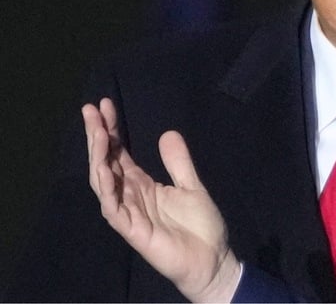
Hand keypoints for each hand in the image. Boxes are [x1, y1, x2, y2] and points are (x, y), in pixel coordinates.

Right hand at [83, 99, 241, 301]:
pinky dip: (106, 188)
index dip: (112, 130)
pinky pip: (113, 208)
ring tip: (97, 131)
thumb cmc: (201, 228)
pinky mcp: (132, 230)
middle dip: (98, 136)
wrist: (213, 260)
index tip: (105, 105)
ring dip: (98, 157)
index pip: (120, 153)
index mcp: (143, 185)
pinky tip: (104, 169)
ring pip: (104, 182)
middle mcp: (131, 196)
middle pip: (107, 162)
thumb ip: (178, 162)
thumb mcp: (192, 186)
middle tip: (91, 109)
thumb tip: (167, 132)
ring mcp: (129, 213)